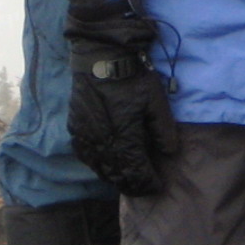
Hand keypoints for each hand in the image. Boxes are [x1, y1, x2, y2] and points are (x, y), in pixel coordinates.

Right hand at [66, 0, 178, 195]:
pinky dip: (97, 164)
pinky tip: (105, 163)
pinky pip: (86, 156)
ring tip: (127, 179)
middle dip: (132, 185)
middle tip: (143, 187)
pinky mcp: (75, 129)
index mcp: (124, 140)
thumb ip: (163, 130)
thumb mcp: (156, 102)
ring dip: (114, 177)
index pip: (137, 174)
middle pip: (117, 176)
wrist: (100, 58)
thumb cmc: (132, 78)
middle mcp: (102, 145)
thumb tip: (170, 152)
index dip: (148, 183)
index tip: (157, 185)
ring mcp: (86, 138)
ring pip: (100, 169)